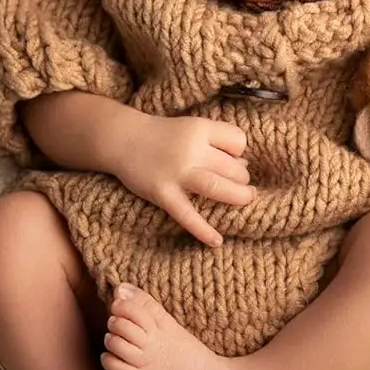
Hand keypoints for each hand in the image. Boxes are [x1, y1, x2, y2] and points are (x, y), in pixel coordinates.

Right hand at [115, 116, 253, 246]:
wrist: (122, 139)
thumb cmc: (163, 135)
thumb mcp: (192, 128)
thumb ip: (217, 143)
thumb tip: (245, 165)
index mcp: (200, 129)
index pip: (238, 140)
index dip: (239, 152)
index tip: (230, 158)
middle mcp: (191, 149)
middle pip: (234, 168)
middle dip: (242, 178)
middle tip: (238, 184)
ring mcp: (177, 173)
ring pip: (218, 187)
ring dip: (239, 197)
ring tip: (246, 200)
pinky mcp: (163, 193)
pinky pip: (187, 215)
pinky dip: (203, 230)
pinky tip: (217, 241)